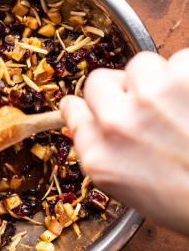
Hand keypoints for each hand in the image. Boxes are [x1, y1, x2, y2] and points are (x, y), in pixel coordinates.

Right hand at [61, 50, 188, 235]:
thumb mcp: (132, 191)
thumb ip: (104, 151)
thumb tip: (85, 114)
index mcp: (102, 158)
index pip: (73, 109)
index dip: (90, 106)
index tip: (99, 107)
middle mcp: (119, 125)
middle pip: (100, 80)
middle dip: (123, 90)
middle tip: (152, 108)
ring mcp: (152, 98)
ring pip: (143, 64)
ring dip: (161, 80)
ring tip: (185, 106)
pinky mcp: (187, 78)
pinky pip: (182, 59)